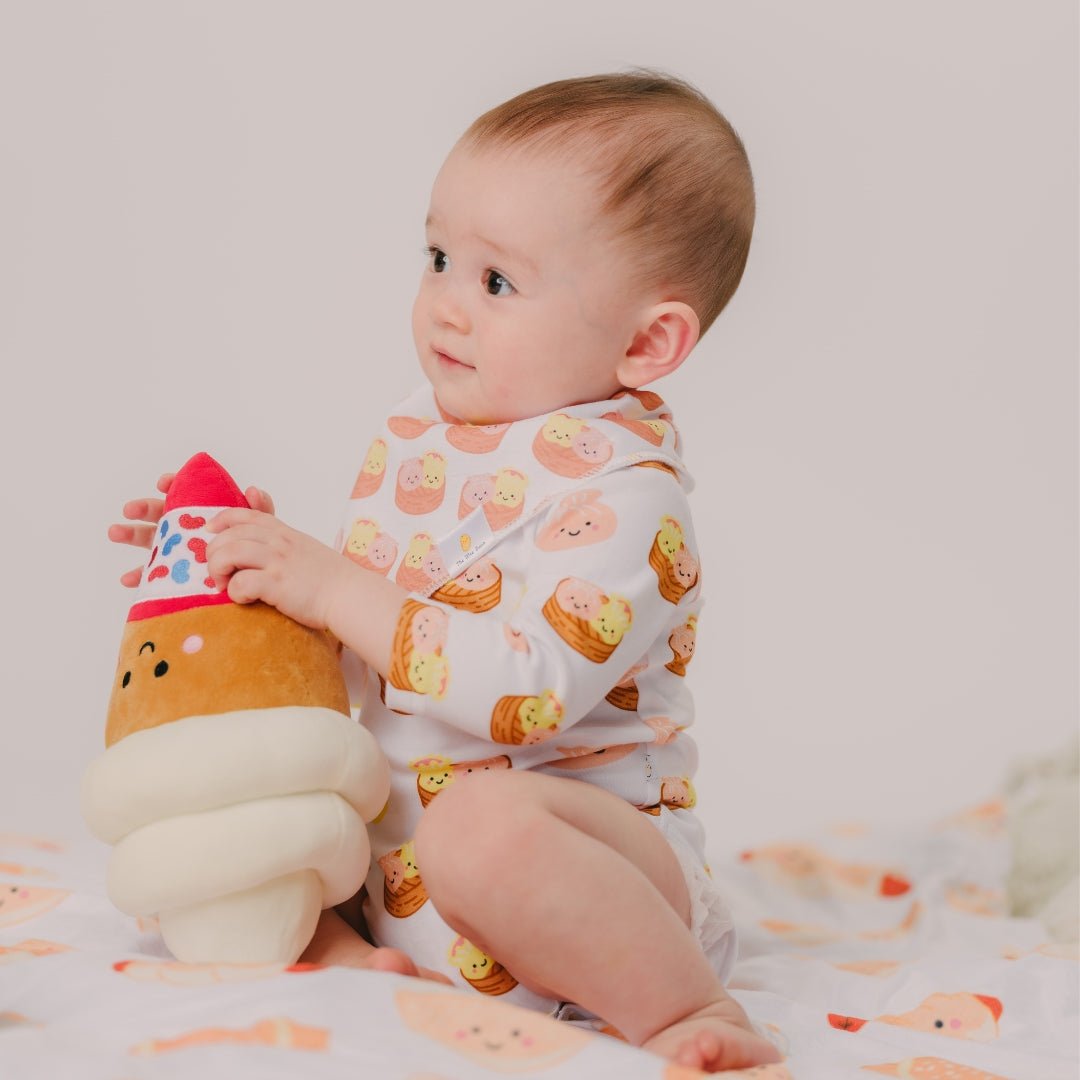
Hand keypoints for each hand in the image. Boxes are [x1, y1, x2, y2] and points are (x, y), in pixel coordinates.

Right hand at [107, 475, 273, 586]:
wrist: (256, 580)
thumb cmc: (254, 550)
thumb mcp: (260, 529)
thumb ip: (260, 510)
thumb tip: (252, 490)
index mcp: (203, 512)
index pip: (185, 493)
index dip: (173, 485)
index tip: (164, 483)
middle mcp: (185, 528)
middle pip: (160, 513)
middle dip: (143, 508)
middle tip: (130, 509)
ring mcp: (176, 551)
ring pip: (149, 540)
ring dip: (130, 534)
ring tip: (114, 531)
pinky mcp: (172, 574)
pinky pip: (152, 575)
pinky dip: (138, 575)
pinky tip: (127, 579)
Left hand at [206, 509, 348, 629]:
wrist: (350, 595)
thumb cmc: (329, 578)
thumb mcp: (305, 548)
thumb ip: (284, 540)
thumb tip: (264, 539)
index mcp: (284, 533)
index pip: (245, 514)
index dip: (221, 519)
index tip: (210, 530)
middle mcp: (279, 543)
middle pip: (229, 534)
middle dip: (214, 552)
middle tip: (218, 572)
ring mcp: (277, 562)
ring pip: (228, 553)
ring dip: (217, 570)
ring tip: (223, 585)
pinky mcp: (276, 585)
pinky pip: (240, 582)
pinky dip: (234, 592)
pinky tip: (243, 599)